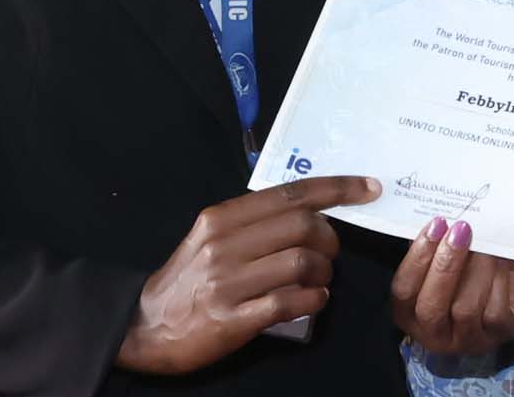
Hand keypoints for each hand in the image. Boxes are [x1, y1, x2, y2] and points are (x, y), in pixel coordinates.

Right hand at [116, 175, 379, 374]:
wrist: (143, 326)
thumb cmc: (186, 280)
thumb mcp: (210, 238)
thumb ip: (252, 223)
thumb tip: (308, 213)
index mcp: (222, 218)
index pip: (290, 193)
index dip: (337, 188)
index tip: (370, 188)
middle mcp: (225, 244)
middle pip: (302, 226)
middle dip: (331, 239)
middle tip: (330, 253)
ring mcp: (227, 282)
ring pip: (301, 263)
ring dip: (324, 273)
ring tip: (319, 281)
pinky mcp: (232, 318)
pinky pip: (290, 302)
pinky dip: (313, 300)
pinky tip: (312, 301)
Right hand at [391, 218, 513, 356]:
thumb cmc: (472, 271)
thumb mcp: (448, 260)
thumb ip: (435, 247)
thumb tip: (435, 220)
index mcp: (410, 312)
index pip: (404, 289)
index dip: (417, 257)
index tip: (435, 224)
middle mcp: (434, 332)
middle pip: (431, 305)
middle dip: (445, 265)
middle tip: (460, 230)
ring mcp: (466, 339)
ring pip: (465, 308)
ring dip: (476, 269)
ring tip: (485, 243)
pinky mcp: (497, 336)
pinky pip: (494, 312)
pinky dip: (497, 281)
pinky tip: (501, 260)